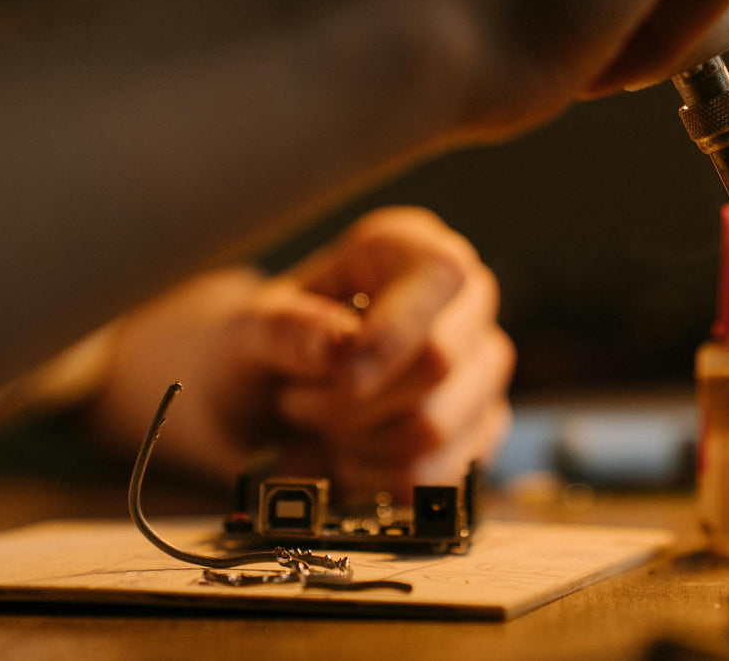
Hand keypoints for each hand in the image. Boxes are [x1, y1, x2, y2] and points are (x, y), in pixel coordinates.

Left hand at [276, 206, 513, 494]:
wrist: (263, 404)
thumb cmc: (264, 349)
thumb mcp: (247, 329)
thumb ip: (283, 329)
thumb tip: (336, 345)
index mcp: (413, 249)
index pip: (441, 277)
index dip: (392, 334)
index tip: (339, 378)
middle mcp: (464, 301)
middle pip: (439, 361)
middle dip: (352, 402)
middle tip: (299, 401)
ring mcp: (481, 369)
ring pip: (438, 427)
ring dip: (358, 442)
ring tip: (324, 424)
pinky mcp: (481, 431)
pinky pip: (440, 476)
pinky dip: (377, 479)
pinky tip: (352, 456)